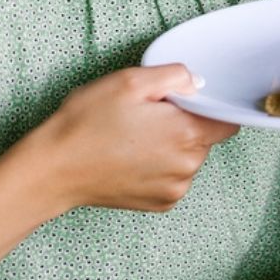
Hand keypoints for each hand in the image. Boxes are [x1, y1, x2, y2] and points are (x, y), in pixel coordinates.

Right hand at [30, 64, 238, 212]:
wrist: (52, 170)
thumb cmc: (86, 123)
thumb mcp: (130, 81)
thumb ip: (175, 76)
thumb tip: (199, 82)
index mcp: (186, 133)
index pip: (227, 121)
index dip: (211, 107)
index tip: (187, 103)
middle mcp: (187, 165)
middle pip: (206, 138)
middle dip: (184, 124)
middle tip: (147, 116)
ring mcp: (174, 188)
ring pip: (189, 158)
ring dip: (172, 146)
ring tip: (134, 138)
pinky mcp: (160, 203)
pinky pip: (173, 177)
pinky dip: (160, 166)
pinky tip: (132, 158)